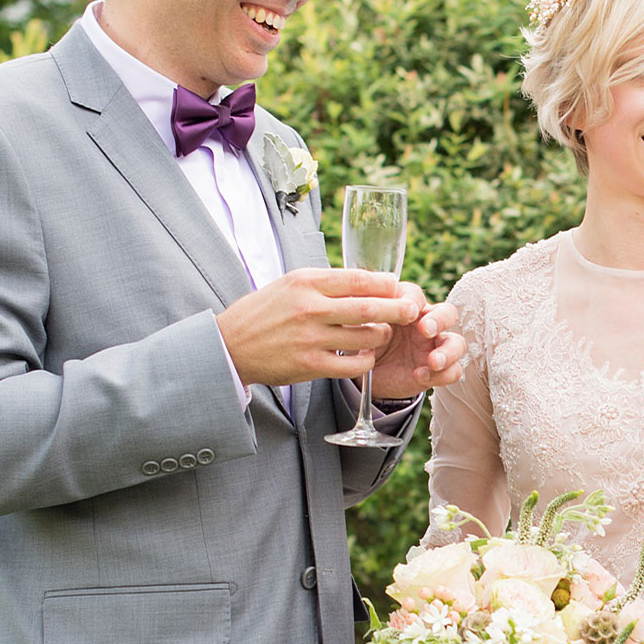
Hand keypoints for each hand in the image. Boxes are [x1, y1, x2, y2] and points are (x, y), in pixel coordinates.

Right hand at [217, 268, 427, 386]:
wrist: (231, 345)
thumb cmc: (263, 312)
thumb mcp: (289, 285)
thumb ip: (324, 283)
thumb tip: (365, 280)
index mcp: (306, 282)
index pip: (358, 279)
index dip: (385, 284)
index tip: (397, 287)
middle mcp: (310, 307)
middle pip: (369, 307)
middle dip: (397, 309)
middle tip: (412, 310)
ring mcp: (311, 337)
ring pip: (365, 336)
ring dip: (381, 335)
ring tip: (383, 333)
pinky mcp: (310, 364)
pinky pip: (352, 363)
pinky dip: (366, 360)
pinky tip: (366, 356)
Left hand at [370, 294, 465, 398]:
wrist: (366, 373)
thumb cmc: (365, 341)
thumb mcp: (359, 327)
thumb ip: (365, 315)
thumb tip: (365, 306)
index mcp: (406, 308)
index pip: (416, 295)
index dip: (412, 300)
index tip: (404, 311)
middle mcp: (426, 324)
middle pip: (448, 313)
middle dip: (440, 320)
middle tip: (426, 329)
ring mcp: (434, 347)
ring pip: (457, 343)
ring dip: (448, 352)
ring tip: (433, 362)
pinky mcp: (438, 370)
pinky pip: (453, 371)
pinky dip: (441, 375)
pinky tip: (420, 376)